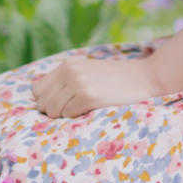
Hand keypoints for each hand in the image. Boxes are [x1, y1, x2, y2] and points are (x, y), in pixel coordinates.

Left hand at [31, 54, 165, 118]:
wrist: (145, 78)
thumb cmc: (116, 81)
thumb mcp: (86, 72)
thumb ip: (65, 81)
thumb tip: (41, 102)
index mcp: (67, 65)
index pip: (37, 89)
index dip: (46, 101)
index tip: (60, 106)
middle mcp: (69, 72)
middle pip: (42, 102)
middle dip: (53, 111)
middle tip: (72, 111)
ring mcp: (78, 83)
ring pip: (53, 110)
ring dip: (64, 116)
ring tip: (81, 111)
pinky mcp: (89, 96)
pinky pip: (68, 115)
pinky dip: (76, 117)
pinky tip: (90, 111)